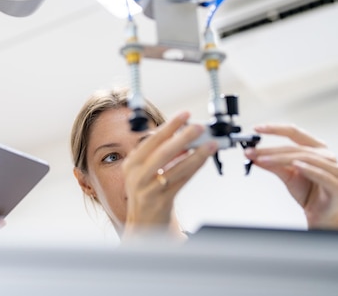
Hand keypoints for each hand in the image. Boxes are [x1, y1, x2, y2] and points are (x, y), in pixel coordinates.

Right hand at [121, 111, 217, 237]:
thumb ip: (161, 155)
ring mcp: (148, 189)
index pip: (151, 140)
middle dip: (182, 137)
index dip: (169, 126)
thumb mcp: (146, 171)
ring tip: (209, 144)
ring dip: (195, 154)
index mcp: (131, 164)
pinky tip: (203, 159)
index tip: (183, 115)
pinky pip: (181, 181)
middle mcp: (136, 175)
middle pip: (161, 152)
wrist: (143, 225)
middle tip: (198, 127)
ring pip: (174, 167)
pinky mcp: (161, 201)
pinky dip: (193, 168)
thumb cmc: (147, 194)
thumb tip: (184, 137)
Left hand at [244, 124, 337, 229]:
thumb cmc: (310, 193)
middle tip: (253, 152)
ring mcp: (334, 169)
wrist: (322, 214)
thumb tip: (252, 156)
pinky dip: (309, 169)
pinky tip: (296, 165)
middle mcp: (326, 157)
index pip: (294, 133)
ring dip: (282, 158)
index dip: (275, 129)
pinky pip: (322, 175)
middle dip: (271, 149)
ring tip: (263, 159)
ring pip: (306, 158)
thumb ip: (272, 165)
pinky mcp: (337, 186)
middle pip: (296, 148)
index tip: (257, 129)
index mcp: (315, 150)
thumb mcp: (287, 176)